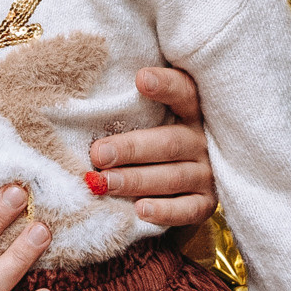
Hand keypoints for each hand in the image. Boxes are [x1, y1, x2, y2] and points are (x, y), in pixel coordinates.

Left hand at [91, 62, 214, 227]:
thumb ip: (130, 108)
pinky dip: (164, 211)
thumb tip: (84, 100)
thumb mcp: (151, 118)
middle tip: (99, 153)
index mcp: (191, 113)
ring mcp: (206, 174)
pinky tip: (140, 209)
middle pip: (170, 143)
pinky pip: (187, 210)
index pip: (184, 93)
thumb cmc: (152, 140)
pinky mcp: (206, 203)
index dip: (166, 86)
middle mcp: (201, 142)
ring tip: (105, 182)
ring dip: (136, 180)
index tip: (141, 79)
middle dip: (132, 148)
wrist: (184, 181)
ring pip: (173, 177)